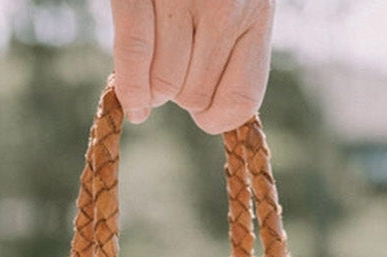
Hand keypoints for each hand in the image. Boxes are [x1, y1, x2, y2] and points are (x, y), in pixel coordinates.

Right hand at [110, 0, 275, 134]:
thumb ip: (233, 46)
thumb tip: (208, 113)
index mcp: (256, 11)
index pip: (241, 100)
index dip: (217, 116)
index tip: (204, 111)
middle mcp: (225, 5)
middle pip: (194, 96)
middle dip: (179, 93)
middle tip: (174, 65)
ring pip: (162, 84)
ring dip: (152, 85)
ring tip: (157, 54)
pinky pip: (134, 53)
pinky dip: (130, 87)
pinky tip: (134, 106)